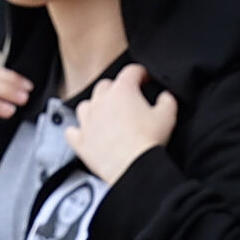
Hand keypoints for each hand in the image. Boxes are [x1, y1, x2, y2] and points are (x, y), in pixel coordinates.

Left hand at [68, 66, 178, 180]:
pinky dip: (78, 131)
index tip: (145, 79)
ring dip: (94, 108)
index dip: (141, 73)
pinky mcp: (80, 141)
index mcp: (123, 90)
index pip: (131, 71)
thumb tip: (165, 96)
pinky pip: (72, 131)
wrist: (134, 168)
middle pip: (105, 86)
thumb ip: (167, 99)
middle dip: (116, 89)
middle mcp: (101, 101)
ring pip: (85, 105)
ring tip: (105, 115)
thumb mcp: (168, 115)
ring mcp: (88, 121)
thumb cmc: (149, 142)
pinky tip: (86, 133)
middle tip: (127, 100)